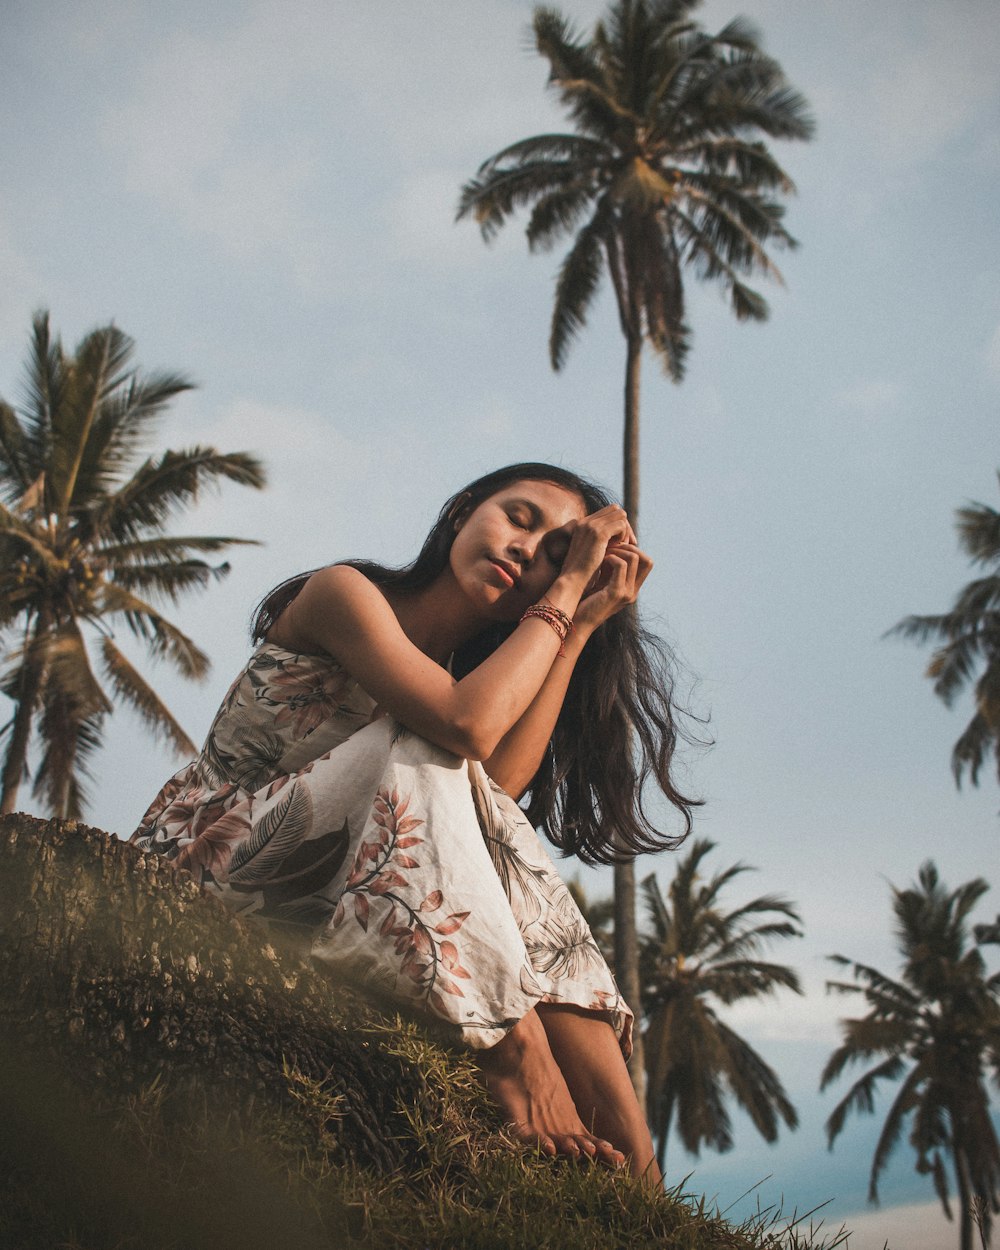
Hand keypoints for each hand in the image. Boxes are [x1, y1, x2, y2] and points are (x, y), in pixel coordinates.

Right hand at [556, 505, 634, 588]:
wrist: (573, 582)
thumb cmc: (583, 573)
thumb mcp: (592, 552)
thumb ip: (602, 542)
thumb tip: (621, 535)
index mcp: (582, 524)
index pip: (608, 512)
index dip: (619, 524)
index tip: (624, 542)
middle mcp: (585, 521)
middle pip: (616, 509)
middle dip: (625, 524)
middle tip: (627, 543)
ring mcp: (591, 525)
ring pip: (620, 515)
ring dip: (625, 530)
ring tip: (622, 547)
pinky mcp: (598, 533)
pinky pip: (621, 525)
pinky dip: (624, 536)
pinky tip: (619, 548)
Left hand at [572, 519, 651, 635]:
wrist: (577, 621)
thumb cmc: (586, 599)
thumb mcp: (603, 580)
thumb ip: (612, 567)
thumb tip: (615, 545)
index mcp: (632, 589)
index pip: (648, 563)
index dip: (634, 550)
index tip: (616, 547)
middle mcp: (633, 592)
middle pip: (648, 560)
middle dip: (629, 548)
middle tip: (611, 546)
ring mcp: (626, 593)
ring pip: (634, 558)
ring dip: (618, 550)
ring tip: (604, 552)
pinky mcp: (616, 593)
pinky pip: (621, 565)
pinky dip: (611, 557)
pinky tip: (600, 560)